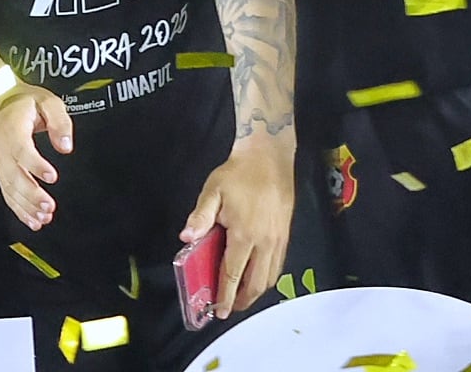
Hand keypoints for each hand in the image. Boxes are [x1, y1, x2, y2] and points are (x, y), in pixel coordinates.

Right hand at [0, 79, 72, 230]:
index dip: (35, 165)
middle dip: (31, 194)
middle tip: (48, 205)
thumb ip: (59, 121)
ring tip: (42, 217)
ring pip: (9, 188)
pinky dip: (18, 209)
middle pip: (14, 175)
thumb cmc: (19, 101)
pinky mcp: (0, 169)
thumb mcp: (46, 101)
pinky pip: (7, 192)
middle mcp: (2, 148)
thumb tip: (66, 145)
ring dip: (25, 206)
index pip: (21, 149)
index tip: (51, 175)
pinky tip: (31, 220)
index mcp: (12, 129)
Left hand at [184, 135, 293, 319]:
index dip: (224, 295)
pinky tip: (256, 276)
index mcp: (244, 234)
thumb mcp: (213, 191)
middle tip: (228, 308)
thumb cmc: (238, 174)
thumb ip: (200, 217)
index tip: (219, 311)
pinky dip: (266, 278)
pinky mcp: (285, 236)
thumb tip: (186, 238)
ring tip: (240, 296)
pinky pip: (277, 266)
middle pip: (255, 283)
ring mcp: (278, 241)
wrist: (269, 158)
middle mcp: (264, 243)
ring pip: (269, 278)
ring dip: (255, 292)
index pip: (232, 273)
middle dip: (241, 300)